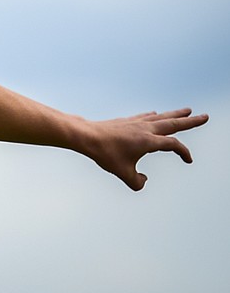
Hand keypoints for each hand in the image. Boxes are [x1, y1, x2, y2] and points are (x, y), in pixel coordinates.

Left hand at [84, 108, 209, 190]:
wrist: (86, 136)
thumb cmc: (104, 154)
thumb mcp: (123, 173)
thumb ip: (137, 182)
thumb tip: (143, 181)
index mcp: (148, 141)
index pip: (173, 145)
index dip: (184, 152)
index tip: (188, 160)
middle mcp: (145, 129)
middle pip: (172, 123)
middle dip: (190, 121)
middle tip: (205, 116)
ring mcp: (135, 123)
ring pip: (160, 117)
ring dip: (175, 114)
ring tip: (187, 110)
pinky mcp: (126, 121)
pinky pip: (144, 116)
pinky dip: (154, 116)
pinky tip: (156, 113)